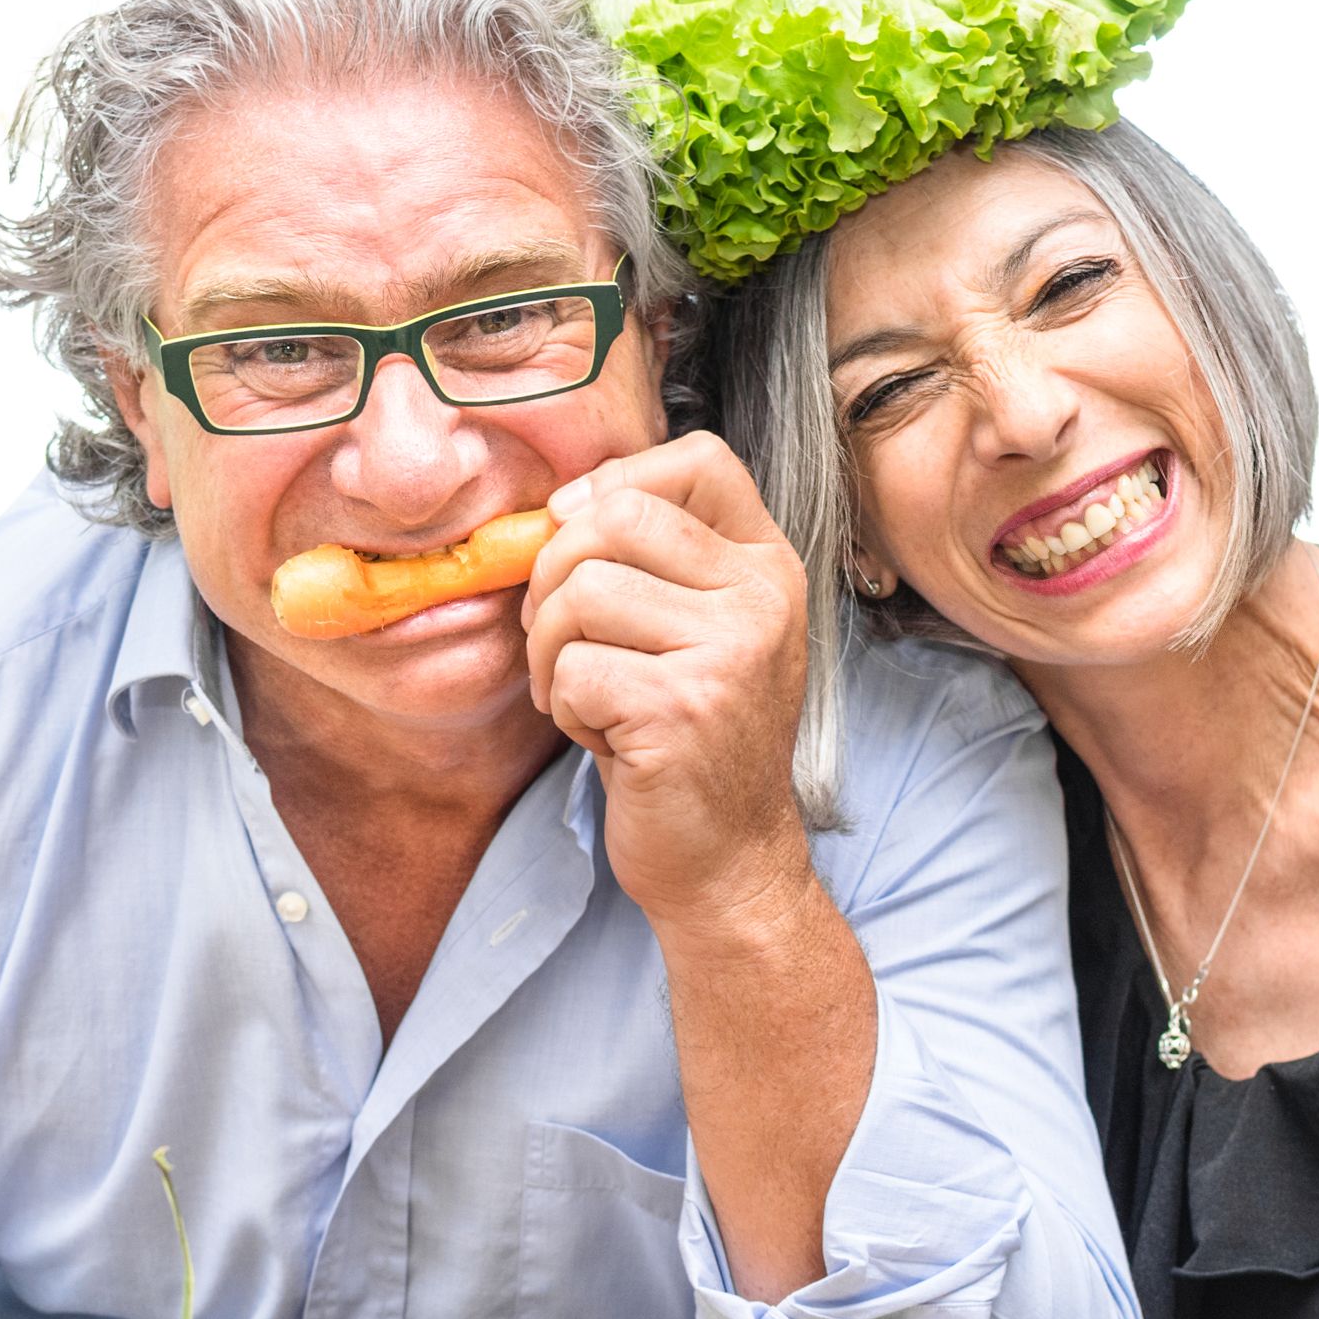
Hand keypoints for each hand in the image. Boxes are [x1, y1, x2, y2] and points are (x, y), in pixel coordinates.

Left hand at [521, 432, 813, 927]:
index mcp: (767, 566)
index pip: (698, 459)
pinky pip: (572, 671)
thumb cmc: (691, 740)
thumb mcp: (695, 632)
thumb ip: (653, 560)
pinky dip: (564, 709)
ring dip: (552, 654)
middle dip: (554, 577)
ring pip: (580, 594)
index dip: (616, 482)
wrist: (726, 859)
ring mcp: (730, 651)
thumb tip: (557, 506)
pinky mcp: (683, 708)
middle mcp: (763, 597)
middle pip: (615, 518)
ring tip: (587, 697)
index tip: (580, 536)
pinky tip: (605, 738)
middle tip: (558, 641)